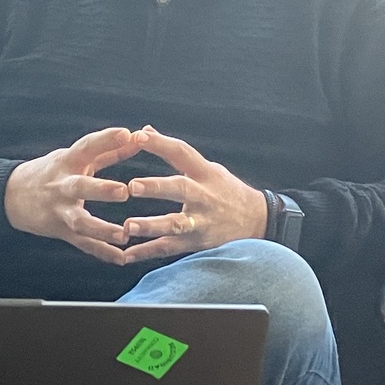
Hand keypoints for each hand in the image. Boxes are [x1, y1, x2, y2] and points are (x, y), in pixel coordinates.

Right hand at [4, 127, 141, 264]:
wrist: (12, 195)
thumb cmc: (54, 171)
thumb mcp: (76, 157)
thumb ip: (109, 149)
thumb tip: (138, 136)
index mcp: (67, 161)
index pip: (86, 146)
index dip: (106, 139)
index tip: (127, 134)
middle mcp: (61, 185)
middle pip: (79, 187)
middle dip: (101, 190)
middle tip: (124, 191)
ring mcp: (59, 210)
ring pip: (79, 222)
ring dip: (101, 229)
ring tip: (124, 235)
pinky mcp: (60, 230)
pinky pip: (82, 243)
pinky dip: (101, 252)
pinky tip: (121, 258)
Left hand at [121, 125, 267, 263]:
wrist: (257, 222)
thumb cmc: (226, 190)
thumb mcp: (207, 167)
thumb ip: (175, 153)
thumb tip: (144, 130)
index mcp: (204, 173)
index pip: (182, 153)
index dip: (161, 144)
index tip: (138, 136)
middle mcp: (203, 196)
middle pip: (180, 189)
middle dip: (156, 187)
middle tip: (132, 186)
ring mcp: (201, 222)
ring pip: (175, 224)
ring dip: (151, 226)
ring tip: (128, 226)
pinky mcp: (196, 243)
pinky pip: (169, 249)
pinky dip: (147, 252)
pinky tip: (127, 254)